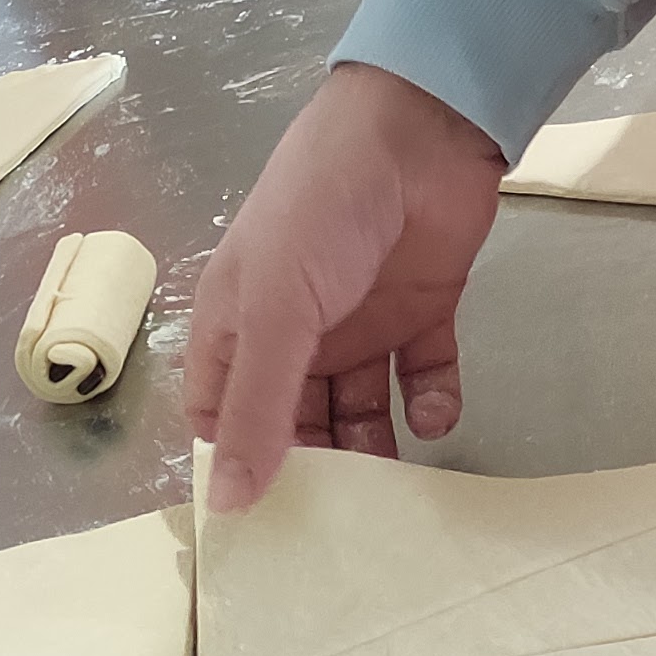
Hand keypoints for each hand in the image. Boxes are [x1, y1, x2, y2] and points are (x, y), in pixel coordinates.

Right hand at [182, 60, 507, 508]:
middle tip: (339, 527)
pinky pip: (423, 376)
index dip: (235, 464)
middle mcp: (296, 330)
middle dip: (315, 469)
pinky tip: (433, 416)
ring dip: (375, 448)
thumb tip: (227, 504)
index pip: (222, 414)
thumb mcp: (274, 309)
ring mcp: (361, 320)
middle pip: (294, 421)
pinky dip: (431, 403)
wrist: (419, 128)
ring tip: (393, 490)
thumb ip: (258, 408)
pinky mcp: (423, 311)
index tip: (261, 525)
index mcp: (238, 323)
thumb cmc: (320, 210)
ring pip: (359, 409)